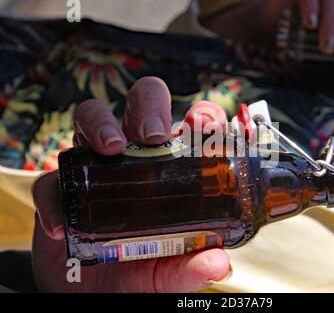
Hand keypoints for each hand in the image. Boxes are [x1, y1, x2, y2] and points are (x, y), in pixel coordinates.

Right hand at [32, 76, 229, 291]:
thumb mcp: (168, 272)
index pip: (191, 124)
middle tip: (153, 136)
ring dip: (99, 124)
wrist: (91, 293)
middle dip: (148, 106)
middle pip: (142, 104)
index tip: (204, 124)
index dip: (202, 114)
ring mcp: (95, 166)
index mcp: (171, 167)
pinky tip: (62, 226)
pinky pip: (51, 179)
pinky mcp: (61, 187)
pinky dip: (54, 198)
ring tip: (109, 151)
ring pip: (91, 116)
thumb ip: (190, 268)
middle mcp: (135, 157)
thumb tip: (218, 263)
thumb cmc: (138, 269)